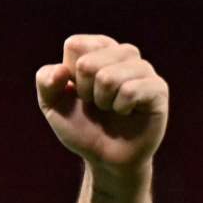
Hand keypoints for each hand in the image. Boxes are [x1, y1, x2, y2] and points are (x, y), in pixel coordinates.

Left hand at [36, 34, 168, 173]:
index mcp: (99, 50)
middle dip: (84, 91)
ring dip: (102, 101)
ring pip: (109, 77)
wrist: (105, 157)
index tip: (77, 91)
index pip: (75, 45)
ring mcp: (143, 69)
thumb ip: (45, 82)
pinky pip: (130, 90)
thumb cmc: (81, 127)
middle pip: (88, 62)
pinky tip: (126, 112)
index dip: (69, 75)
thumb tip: (61, 70)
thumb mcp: (52, 105)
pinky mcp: (158, 88)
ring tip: (110, 108)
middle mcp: (124, 54)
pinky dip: (120, 108)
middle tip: (95, 103)